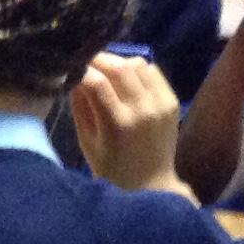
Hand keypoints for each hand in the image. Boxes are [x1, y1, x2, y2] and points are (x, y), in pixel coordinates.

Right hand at [71, 53, 192, 198]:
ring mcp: (160, 103)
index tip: (72, 68)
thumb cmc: (110, 169)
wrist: (149, 183)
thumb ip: (80, 107)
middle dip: (99, 60)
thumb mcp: (87, 142)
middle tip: (86, 62)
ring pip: (137, 64)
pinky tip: (126, 78)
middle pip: (119, 67)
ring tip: (106, 70)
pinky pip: (152, 72)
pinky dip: (136, 69)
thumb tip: (75, 76)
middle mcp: (142, 109)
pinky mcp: (171, 100)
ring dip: (118, 62)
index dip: (82, 69)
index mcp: (117, 125)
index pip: (97, 82)